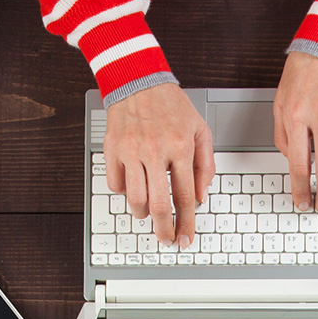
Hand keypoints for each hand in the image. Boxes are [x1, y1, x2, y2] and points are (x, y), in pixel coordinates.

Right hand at [103, 83, 212, 243]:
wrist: (138, 79)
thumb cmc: (171, 105)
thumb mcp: (200, 130)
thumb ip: (204, 165)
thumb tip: (200, 197)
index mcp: (180, 147)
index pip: (184, 197)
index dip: (185, 223)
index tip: (184, 238)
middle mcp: (155, 150)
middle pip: (158, 205)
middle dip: (163, 229)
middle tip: (166, 239)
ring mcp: (131, 150)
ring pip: (134, 200)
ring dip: (143, 213)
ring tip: (149, 212)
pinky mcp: (112, 149)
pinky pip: (115, 185)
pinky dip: (124, 193)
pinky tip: (134, 188)